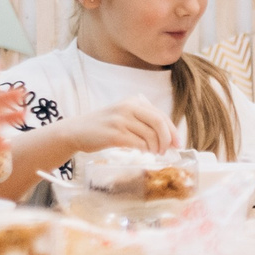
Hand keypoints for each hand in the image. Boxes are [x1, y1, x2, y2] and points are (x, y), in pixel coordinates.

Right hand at [65, 95, 180, 153]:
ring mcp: (121, 120)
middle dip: (167, 140)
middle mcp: (128, 107)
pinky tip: (143, 154)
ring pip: (150, 136)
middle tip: (166, 151)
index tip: (177, 144)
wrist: (76, 131)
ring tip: (153, 154)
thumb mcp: (123, 114)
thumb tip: (168, 137)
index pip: (161, 115)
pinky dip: (145, 151)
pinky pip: (138, 144)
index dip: (172, 131)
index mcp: (134, 101)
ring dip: (155, 148)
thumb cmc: (103, 126)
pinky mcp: (115, 134)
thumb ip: (142, 120)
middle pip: (159, 124)